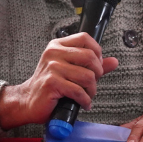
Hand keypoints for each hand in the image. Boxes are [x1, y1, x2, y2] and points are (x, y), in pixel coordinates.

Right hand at [0, 32, 119, 129]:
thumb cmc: (50, 85)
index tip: (97, 65)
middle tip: (93, 83)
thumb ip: (92, 65)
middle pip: (90, 57)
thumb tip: (114, 61)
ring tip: (88, 95)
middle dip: (97, 73)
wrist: (28, 101)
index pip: (85, 38)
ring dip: (92, 90)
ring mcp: (52, 67)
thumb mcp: (71, 70)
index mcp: (58, 45)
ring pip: (87, 76)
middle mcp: (54, 53)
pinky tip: (83, 103)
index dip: (97, 51)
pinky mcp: (51, 82)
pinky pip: (78, 90)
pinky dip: (85, 99)